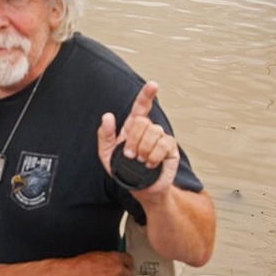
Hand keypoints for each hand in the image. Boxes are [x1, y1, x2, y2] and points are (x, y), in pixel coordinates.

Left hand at [97, 82, 178, 197]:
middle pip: (142, 121)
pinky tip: (150, 164)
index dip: (146, 95)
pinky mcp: (171, 149)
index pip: (140, 107)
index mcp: (133, 128)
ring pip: (154, 131)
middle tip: (129, 155)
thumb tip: (107, 116)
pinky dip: (153, 156)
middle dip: (133, 140)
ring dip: (143, 149)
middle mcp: (149, 130)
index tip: (153, 85)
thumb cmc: (124, 171)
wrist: (141, 190)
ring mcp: (161, 138)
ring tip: (140, 161)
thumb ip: (104, 135)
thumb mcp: (106, 154)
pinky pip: (163, 144)